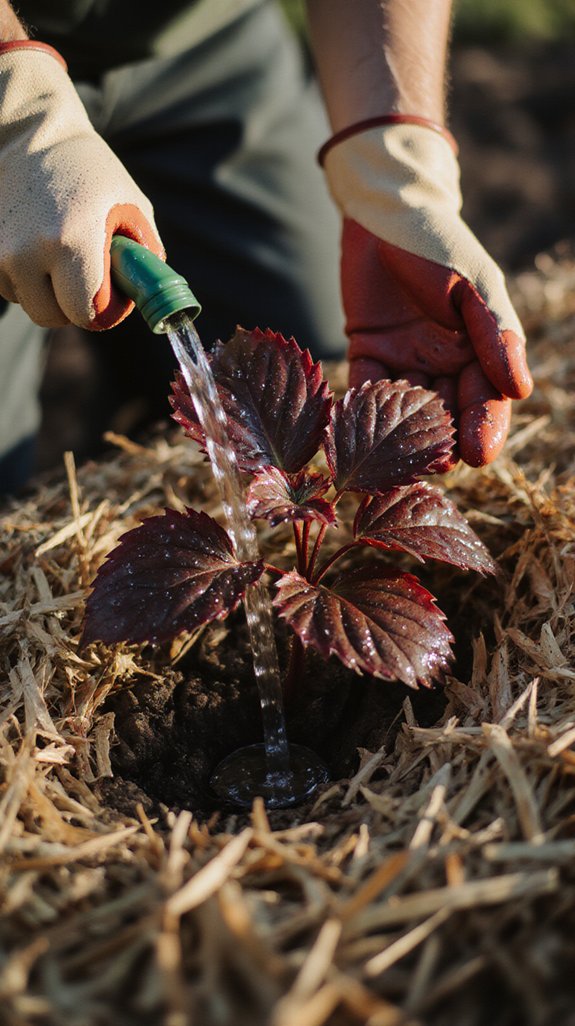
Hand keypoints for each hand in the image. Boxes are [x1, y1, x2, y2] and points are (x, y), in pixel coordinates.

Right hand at [0, 42, 163, 329]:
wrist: (28, 132)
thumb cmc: (89, 170)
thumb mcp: (132, 206)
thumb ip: (145, 257)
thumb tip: (147, 296)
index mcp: (72, 242)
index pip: (85, 314)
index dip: (102, 310)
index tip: (108, 294)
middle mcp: (28, 251)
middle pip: (52, 317)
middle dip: (71, 304)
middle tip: (83, 277)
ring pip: (27, 302)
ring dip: (43, 289)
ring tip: (55, 250)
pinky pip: (6, 285)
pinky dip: (22, 276)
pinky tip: (33, 244)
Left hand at [322, 119, 532, 466]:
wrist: (384, 212)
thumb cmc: (440, 244)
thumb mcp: (474, 287)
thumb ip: (494, 334)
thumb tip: (520, 390)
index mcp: (480, 351)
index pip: (487, 398)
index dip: (484, 428)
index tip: (478, 456)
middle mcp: (445, 364)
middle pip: (448, 413)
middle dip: (443, 441)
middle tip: (437, 465)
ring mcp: (405, 363)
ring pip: (407, 411)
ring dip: (403, 435)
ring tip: (399, 460)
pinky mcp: (367, 355)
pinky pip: (365, 391)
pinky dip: (362, 411)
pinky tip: (357, 431)